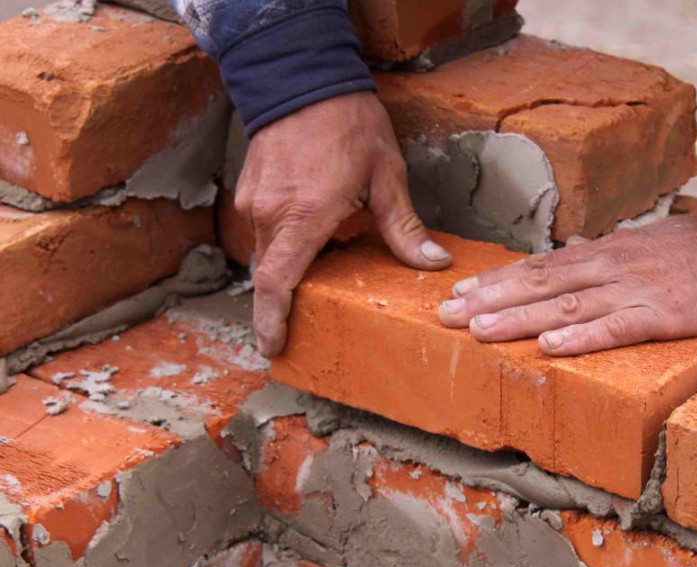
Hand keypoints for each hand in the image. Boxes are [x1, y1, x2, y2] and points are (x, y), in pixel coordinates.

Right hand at [235, 92, 451, 355]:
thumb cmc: (348, 124)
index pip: (277, 283)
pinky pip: (263, 229)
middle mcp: (270, 213)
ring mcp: (255, 200)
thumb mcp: (387, 176)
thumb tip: (432, 264)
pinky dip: (283, 244)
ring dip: (287, 270)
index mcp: (303, 217)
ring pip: (265, 252)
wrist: (306, 77)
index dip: (272, 321)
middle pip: (271, 274)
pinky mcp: (251, 188)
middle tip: (302, 326)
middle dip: (283, 304)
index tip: (272, 347)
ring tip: (318, 278)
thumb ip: (404, 227)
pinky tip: (313, 239)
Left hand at [437, 215, 696, 355]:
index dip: (498, 278)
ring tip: (479, 330)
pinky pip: (615, 328)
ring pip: (565, 305)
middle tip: (446, 313)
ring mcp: (633, 291)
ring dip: (519, 318)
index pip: (540, 265)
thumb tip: (578, 242)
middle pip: (539, 283)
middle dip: (490, 298)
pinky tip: (550, 347)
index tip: (460, 289)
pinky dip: (581, 337)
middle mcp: (609, 267)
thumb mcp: (648, 239)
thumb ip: (610, 246)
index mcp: (606, 251)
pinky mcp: (661, 316)